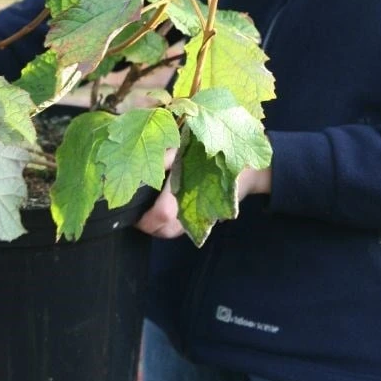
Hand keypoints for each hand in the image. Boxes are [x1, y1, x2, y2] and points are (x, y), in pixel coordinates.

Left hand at [134, 151, 272, 238]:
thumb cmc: (213, 153)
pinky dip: (171, 225)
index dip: (144, 218)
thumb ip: (162, 159)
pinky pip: (184, 230)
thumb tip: (138, 169)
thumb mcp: (184, 148)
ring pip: (174, 233)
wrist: (249, 168)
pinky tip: (165, 210)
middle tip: (137, 212)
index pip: (161, 213)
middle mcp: (194, 209)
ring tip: (149, 212)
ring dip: (159, 227)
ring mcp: (202, 218)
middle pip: (165, 230)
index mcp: (187, 190)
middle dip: (149, 225)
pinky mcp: (207, 221)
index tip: (131, 211)